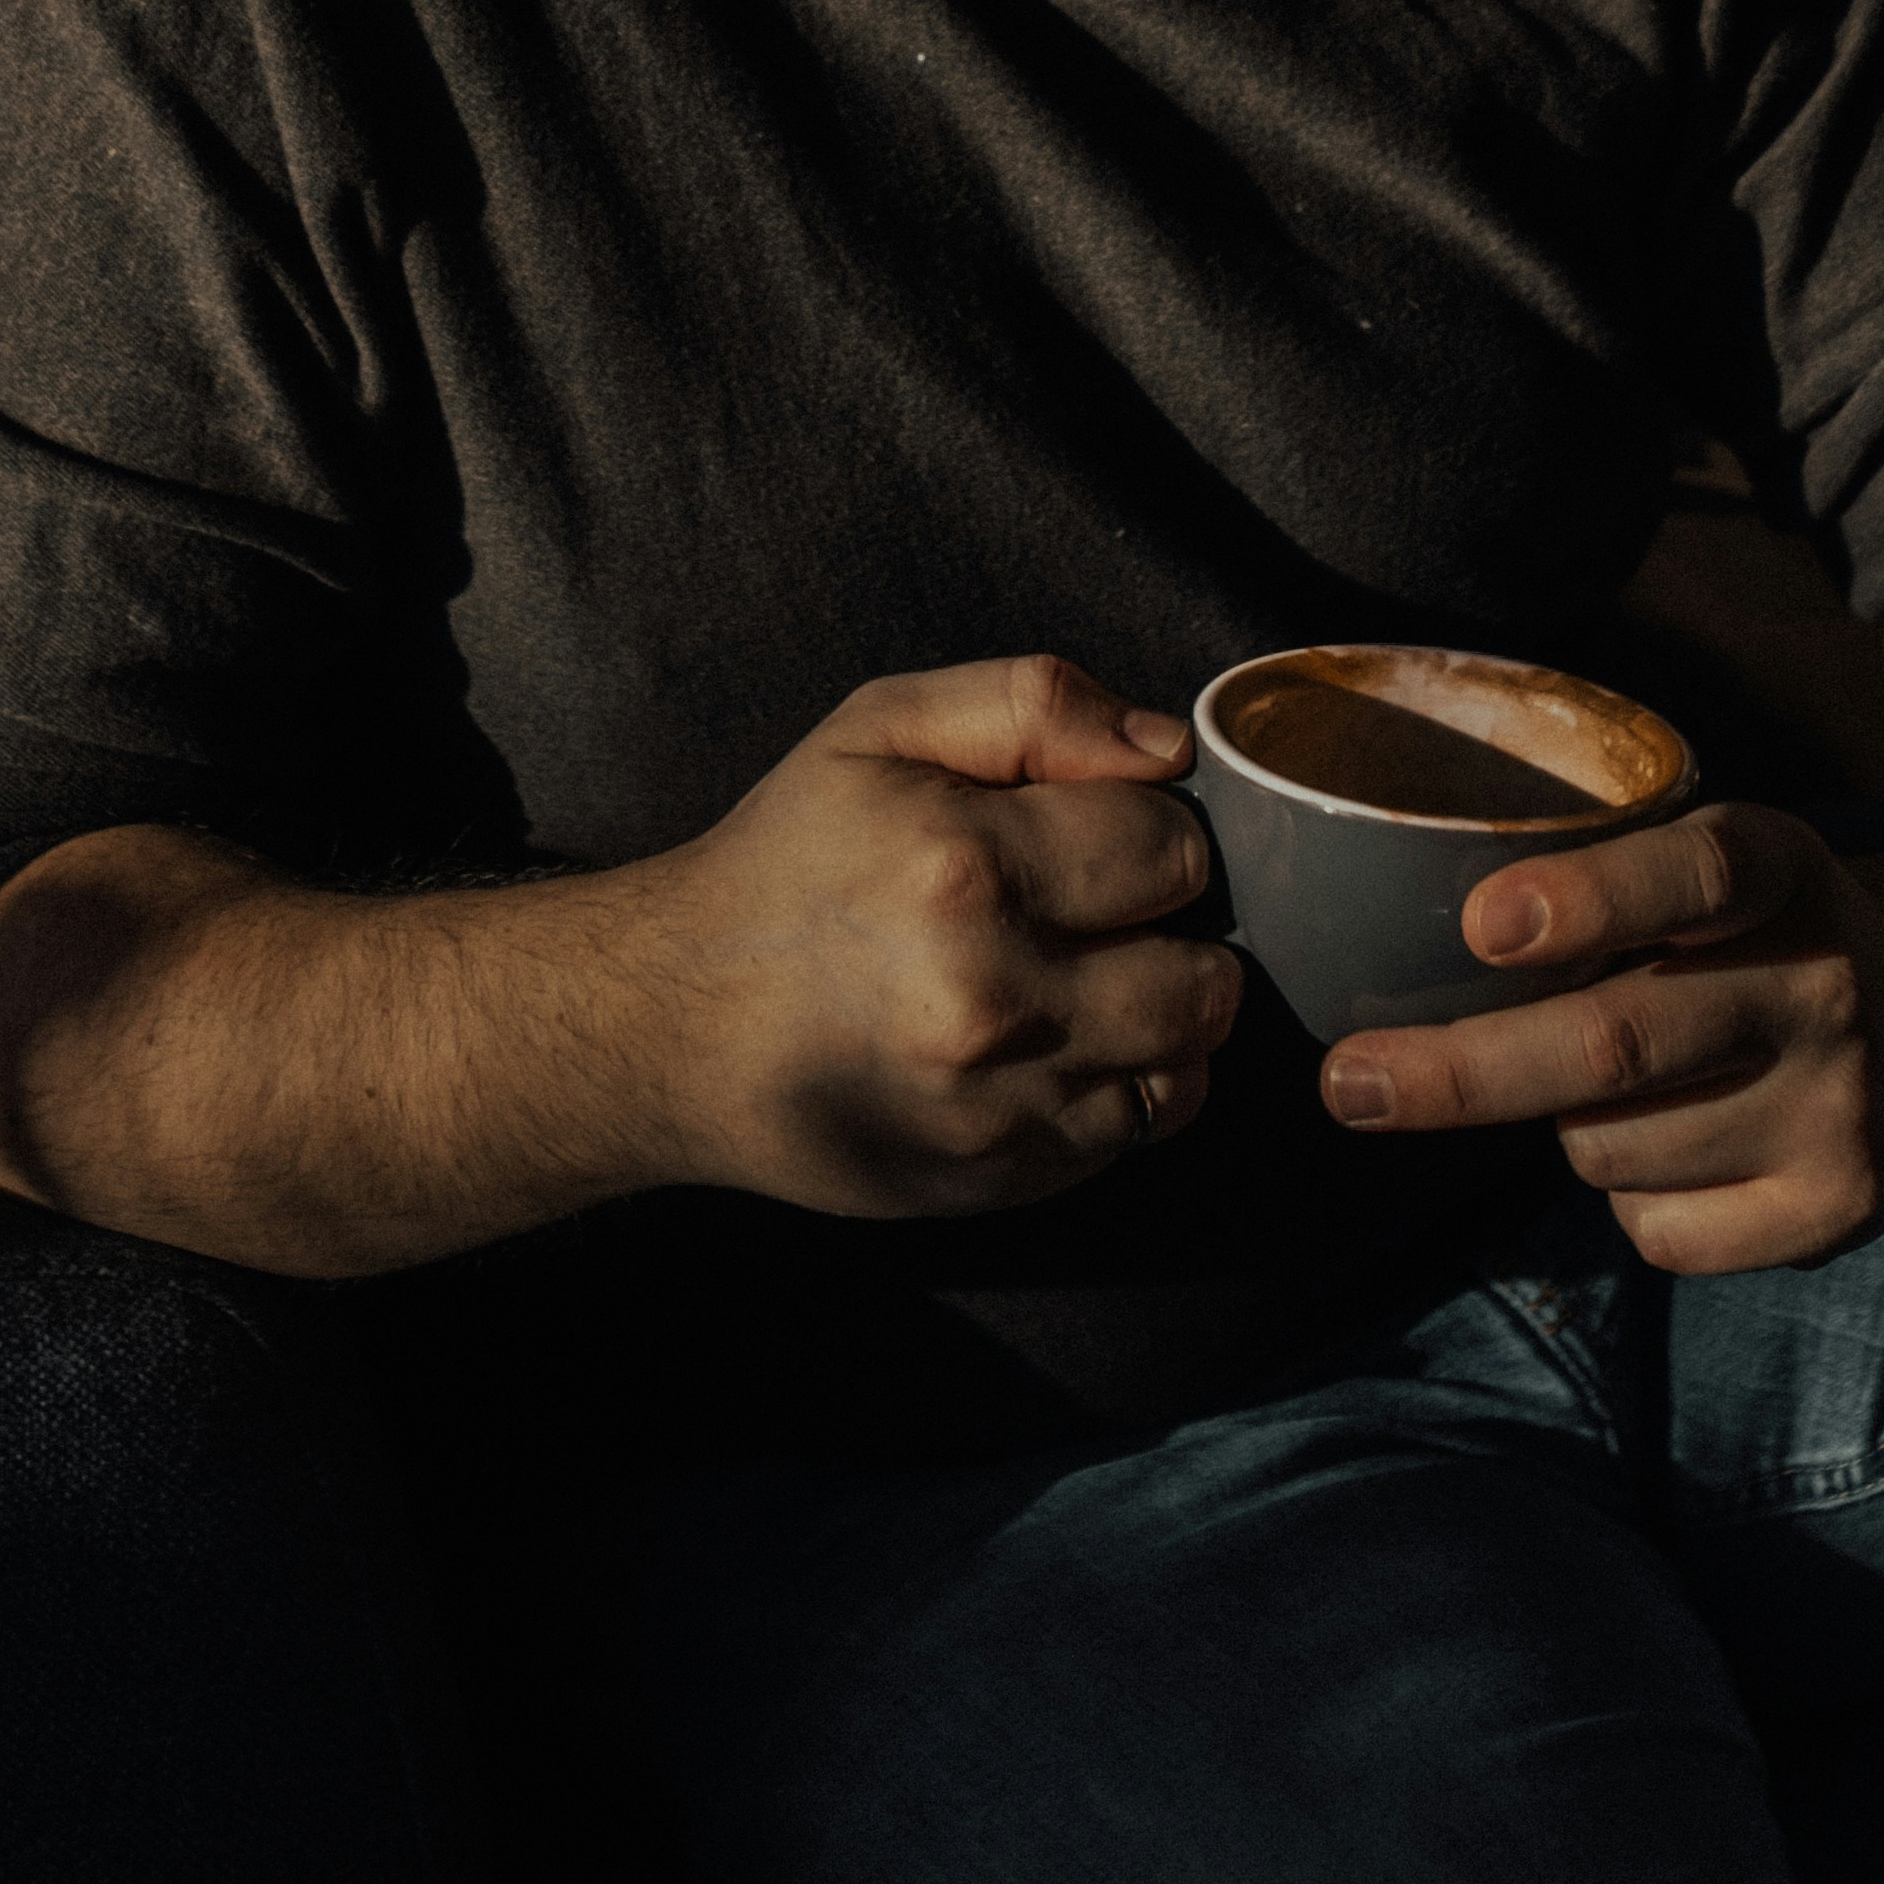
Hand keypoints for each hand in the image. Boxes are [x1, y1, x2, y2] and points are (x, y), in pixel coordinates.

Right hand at [637, 654, 1240, 1221]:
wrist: (678, 1023)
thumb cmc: (787, 860)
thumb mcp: (882, 727)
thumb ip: (1035, 704)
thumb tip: (1167, 751)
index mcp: (966, 865)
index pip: (1176, 848)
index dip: (1146, 830)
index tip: (1095, 834)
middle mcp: (993, 997)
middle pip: (1204, 977)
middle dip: (1171, 934)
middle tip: (1104, 914)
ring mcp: (998, 1106)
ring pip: (1184, 1066)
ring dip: (1158, 1018)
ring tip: (1089, 980)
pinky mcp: (996, 1180)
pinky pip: (1133, 1136)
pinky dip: (1118, 1087)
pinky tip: (1051, 1044)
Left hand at [1315, 805, 1883, 1275]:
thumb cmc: (1760, 936)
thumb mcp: (1713, 869)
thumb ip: (1605, 894)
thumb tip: (1412, 968)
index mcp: (1783, 871)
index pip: (1696, 873)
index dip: (1590, 899)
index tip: (1480, 926)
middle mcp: (1822, 986)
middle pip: (1615, 1046)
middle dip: (1462, 1072)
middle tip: (1350, 1086)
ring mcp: (1838, 1109)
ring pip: (1609, 1147)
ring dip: (1566, 1127)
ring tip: (1627, 1088)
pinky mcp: (1835, 1213)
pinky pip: (1656, 1231)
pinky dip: (1628, 1200)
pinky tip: (1680, 1148)